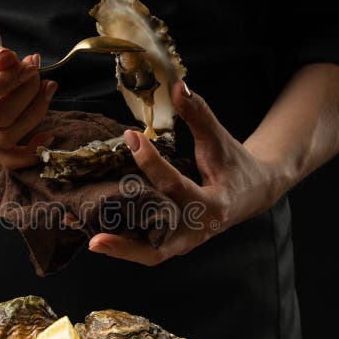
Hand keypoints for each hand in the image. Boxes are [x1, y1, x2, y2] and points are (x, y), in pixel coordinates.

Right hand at [0, 17, 56, 167]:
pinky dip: (29, 151)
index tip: (28, 64)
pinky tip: (48, 135)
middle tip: (35, 68)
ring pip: (6, 136)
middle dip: (27, 93)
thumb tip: (7, 62)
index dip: (8, 83)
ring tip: (46, 85)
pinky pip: (7, 156)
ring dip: (34, 112)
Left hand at [88, 81, 285, 265]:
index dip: (151, 161)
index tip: (131, 136)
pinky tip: (92, 232)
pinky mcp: (174, 243)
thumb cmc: (234, 164)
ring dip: (118, 249)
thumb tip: (178, 85)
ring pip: (149, 254)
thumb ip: (198, 115)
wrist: (252, 193)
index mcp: (213, 204)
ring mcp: (185, 242)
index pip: (174, 185)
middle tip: (96, 240)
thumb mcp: (219, 140)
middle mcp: (197, 230)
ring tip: (87, 238)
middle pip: (159, 246)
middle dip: (127, 244)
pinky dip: (122, 244)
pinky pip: (146, 248)